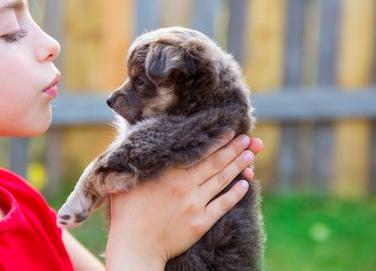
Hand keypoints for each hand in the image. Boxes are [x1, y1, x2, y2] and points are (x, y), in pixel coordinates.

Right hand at [105, 132, 262, 270]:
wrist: (134, 246)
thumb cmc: (126, 211)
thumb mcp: (125, 178)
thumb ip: (137, 158)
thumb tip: (139, 135)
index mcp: (168, 172)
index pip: (199, 151)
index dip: (217, 140)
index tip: (230, 130)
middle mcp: (184, 185)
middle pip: (215, 162)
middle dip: (234, 148)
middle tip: (247, 139)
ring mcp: (194, 204)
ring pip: (222, 180)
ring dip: (238, 165)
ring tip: (250, 154)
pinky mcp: (200, 223)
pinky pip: (223, 205)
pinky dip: (236, 193)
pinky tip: (246, 184)